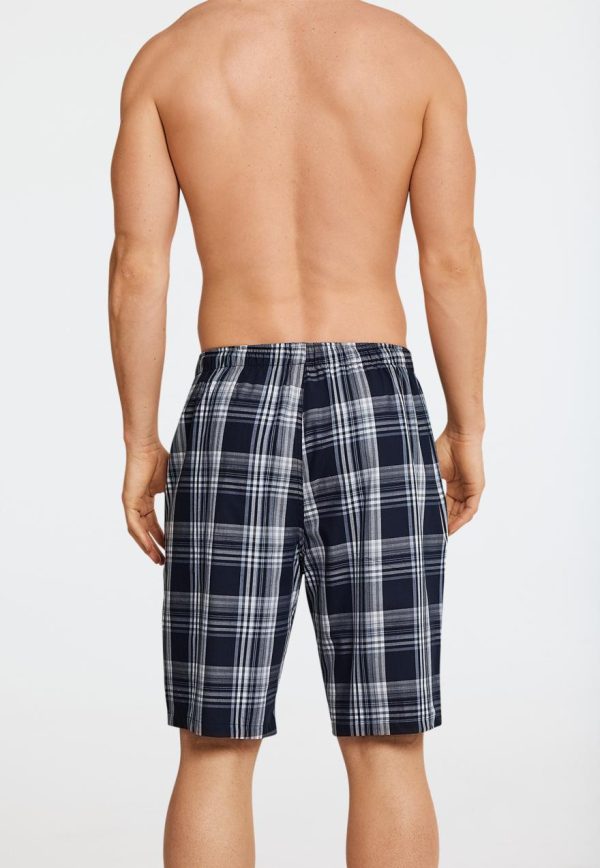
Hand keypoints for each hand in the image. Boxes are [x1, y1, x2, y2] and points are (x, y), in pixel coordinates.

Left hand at [122, 443, 168, 563]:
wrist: (147, 445)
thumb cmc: (161, 457)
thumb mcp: (174, 482)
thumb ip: (180, 494)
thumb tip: (200, 505)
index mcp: (147, 498)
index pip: (154, 523)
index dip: (162, 536)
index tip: (172, 547)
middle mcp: (138, 503)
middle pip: (146, 531)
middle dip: (156, 546)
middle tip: (166, 561)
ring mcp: (132, 503)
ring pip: (139, 532)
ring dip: (148, 547)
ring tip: (159, 560)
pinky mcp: (129, 501)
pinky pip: (134, 525)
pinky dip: (141, 538)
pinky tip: (149, 549)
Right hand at [435, 428, 484, 534]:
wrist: (459, 433)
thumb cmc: (445, 446)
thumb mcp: (432, 469)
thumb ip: (426, 483)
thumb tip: (410, 497)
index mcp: (453, 483)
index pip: (445, 504)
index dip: (436, 515)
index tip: (425, 525)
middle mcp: (463, 489)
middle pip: (453, 512)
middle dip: (444, 524)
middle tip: (431, 535)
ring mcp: (471, 489)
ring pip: (462, 513)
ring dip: (452, 525)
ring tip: (440, 535)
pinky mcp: (477, 488)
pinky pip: (470, 510)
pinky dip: (461, 520)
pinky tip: (451, 527)